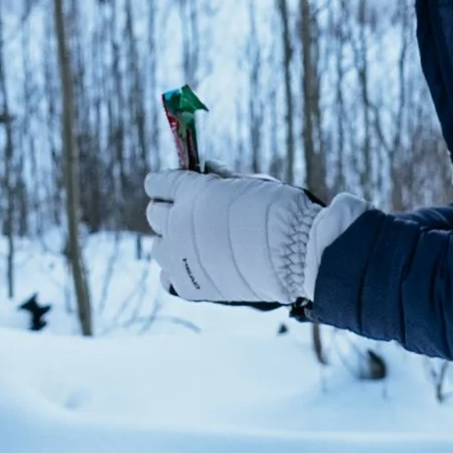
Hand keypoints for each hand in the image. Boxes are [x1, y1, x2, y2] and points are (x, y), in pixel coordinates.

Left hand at [144, 165, 355, 307]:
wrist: (297, 256)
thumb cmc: (281, 212)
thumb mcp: (252, 182)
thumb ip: (222, 176)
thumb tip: (206, 167)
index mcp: (191, 192)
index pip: (158, 183)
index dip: (168, 182)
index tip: (178, 185)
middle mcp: (177, 223)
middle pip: (155, 214)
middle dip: (171, 210)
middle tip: (193, 214)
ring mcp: (180, 257)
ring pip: (158, 246)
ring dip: (173, 241)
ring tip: (198, 243)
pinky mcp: (188, 286)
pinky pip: (167, 278)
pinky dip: (178, 271)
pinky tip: (197, 266)